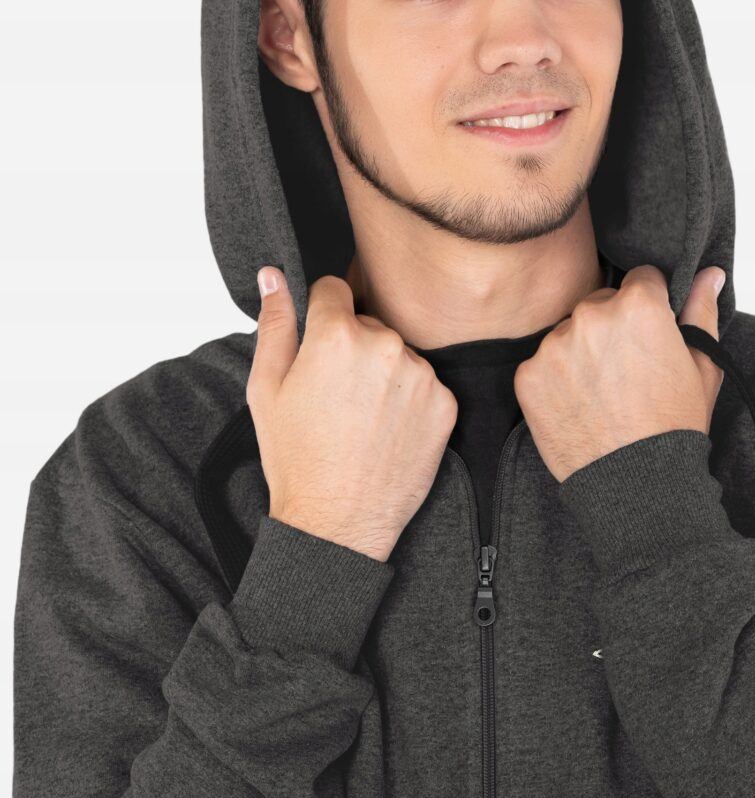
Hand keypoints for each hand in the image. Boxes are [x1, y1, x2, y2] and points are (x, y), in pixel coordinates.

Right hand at [247, 268, 458, 561]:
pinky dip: (408, 399)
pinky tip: (386, 429)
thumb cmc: (295, 458)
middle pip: (367, 322)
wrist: (338, 522)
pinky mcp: (445, 403)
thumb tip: (273, 275)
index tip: (317, 344)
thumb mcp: (266, 388)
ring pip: (397, 352)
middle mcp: (386, 345)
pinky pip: (424, 383)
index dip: (319, 314)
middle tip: (335, 394)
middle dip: (352, 346)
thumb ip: (274, 323)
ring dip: (382, 372)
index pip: (332, 289)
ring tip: (361, 417)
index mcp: (337, 335)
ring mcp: (420, 374)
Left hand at [512, 265, 725, 483]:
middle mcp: (591, 316)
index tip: (650, 333)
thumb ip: (701, 312)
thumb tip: (708, 275)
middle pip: (600, 303)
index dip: (649, 305)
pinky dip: (555, 380)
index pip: (640, 280)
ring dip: (581, 352)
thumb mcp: (702, 368)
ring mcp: (554, 346)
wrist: (635, 486)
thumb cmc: (674, 427)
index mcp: (638, 306)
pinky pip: (542, 364)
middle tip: (626, 370)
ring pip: (569, 334)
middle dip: (612, 327)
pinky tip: (578, 405)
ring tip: (602, 393)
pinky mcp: (528, 375)